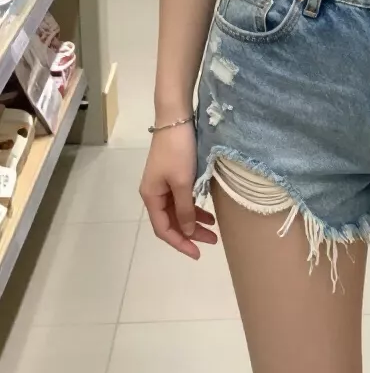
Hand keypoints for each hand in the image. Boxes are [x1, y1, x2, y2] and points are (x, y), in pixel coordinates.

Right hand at [140, 122, 217, 259]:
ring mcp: (163, 184)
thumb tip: (188, 232)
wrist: (176, 119)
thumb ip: (185, 209)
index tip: (198, 253)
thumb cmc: (178, 152)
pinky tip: (208, 212)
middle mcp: (154, 193)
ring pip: (178, 211)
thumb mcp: (183, 183)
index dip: (180, 243)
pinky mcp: (173, 175)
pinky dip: (195, 207)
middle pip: (171, 222)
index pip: (163, 229)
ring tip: (214, 229)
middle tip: (213, 241)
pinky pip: (182, 199)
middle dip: (191, 234)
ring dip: (194, 221)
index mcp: (151, 197)